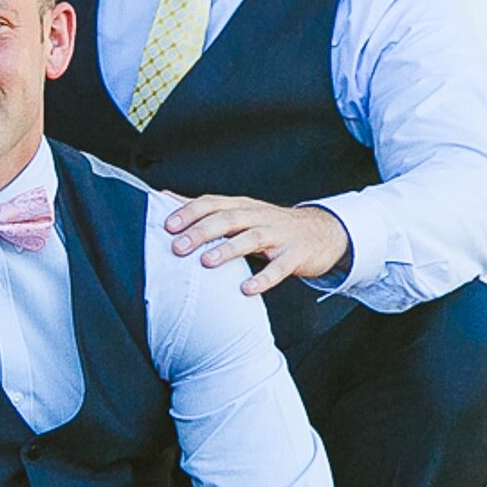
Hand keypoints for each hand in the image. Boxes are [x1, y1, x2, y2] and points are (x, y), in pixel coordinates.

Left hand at [164, 195, 349, 296]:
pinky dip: (264, 278)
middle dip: (202, 231)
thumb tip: (165, 197)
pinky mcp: (296, 255)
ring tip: (207, 262)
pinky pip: (280, 267)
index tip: (167, 226)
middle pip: (228, 219)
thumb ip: (204, 207)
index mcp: (242, 206)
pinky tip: (247, 289)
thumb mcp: (239, 211)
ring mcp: (279, 235)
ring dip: (228, 250)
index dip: (190, 212)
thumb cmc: (270, 224)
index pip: (212, 203)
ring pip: (252, 238)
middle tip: (179, 247)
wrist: (321, 232)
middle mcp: (258, 216)